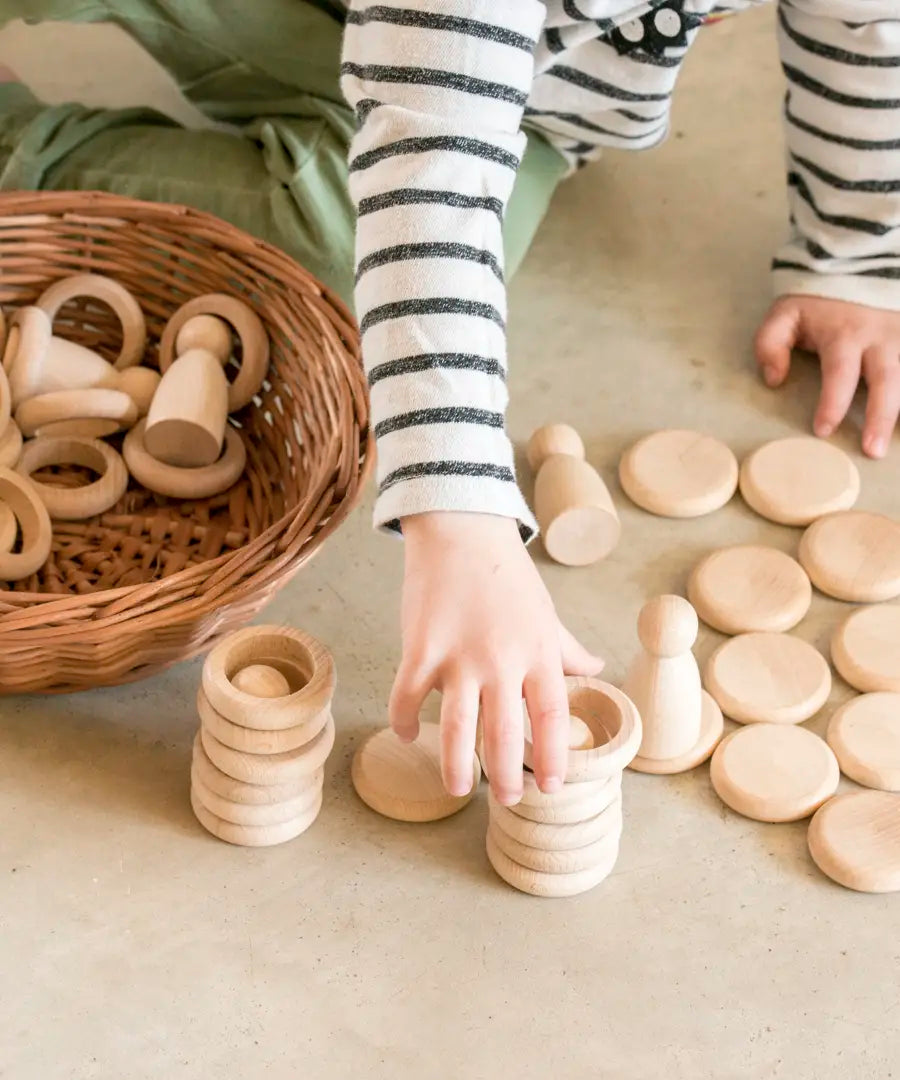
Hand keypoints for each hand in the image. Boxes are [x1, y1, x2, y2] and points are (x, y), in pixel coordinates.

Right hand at [391, 511, 603, 805]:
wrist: (462, 530)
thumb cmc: (506, 574)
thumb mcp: (546, 613)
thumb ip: (567, 648)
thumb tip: (596, 668)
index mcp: (537, 652)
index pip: (551, 716)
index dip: (554, 756)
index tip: (552, 786)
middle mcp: (502, 660)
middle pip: (505, 734)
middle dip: (507, 776)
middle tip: (506, 798)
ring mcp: (459, 655)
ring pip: (457, 728)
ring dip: (457, 765)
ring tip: (459, 789)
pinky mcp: (420, 647)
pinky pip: (408, 696)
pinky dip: (405, 721)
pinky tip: (407, 734)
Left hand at [755, 295, 899, 457]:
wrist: (858, 260)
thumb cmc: (817, 299)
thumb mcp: (785, 313)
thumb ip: (770, 344)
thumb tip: (773, 380)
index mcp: (844, 334)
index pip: (839, 373)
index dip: (832, 403)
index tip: (823, 430)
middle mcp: (880, 337)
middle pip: (887, 379)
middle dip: (881, 416)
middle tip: (872, 450)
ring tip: (898, 441)